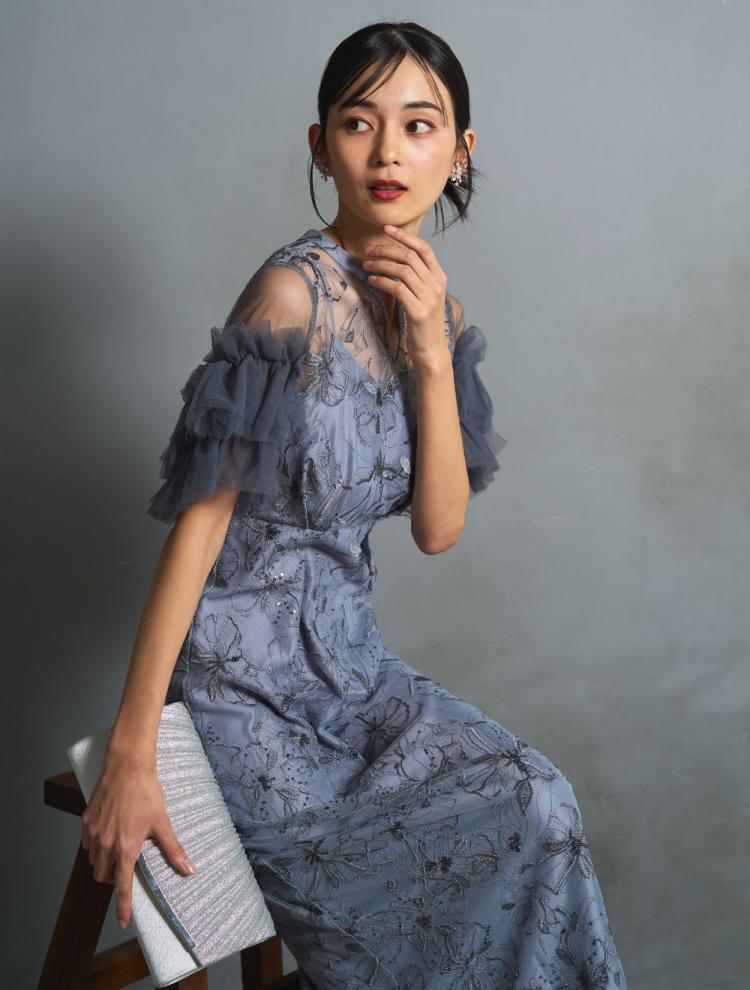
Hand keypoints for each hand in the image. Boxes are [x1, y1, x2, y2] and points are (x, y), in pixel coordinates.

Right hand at [81, 751, 196, 929]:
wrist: (127, 767)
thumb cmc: (146, 793)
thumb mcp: (162, 822)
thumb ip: (173, 850)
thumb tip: (189, 870)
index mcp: (125, 847)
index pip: (122, 886)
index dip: (123, 906)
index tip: (123, 922)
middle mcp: (105, 844)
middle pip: (103, 877)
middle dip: (112, 879)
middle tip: (125, 868)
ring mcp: (93, 833)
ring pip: (93, 861)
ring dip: (103, 863)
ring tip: (118, 850)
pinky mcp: (86, 821)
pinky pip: (87, 844)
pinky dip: (95, 847)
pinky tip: (107, 835)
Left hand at [363, 224, 448, 365]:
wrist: (431, 349)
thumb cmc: (423, 322)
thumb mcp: (424, 296)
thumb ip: (416, 278)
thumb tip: (392, 259)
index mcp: (439, 277)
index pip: (424, 248)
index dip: (405, 236)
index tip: (387, 229)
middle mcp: (436, 285)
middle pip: (409, 256)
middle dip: (386, 249)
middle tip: (368, 250)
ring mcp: (429, 298)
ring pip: (402, 270)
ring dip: (381, 264)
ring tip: (366, 265)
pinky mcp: (418, 311)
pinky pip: (397, 288)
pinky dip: (383, 281)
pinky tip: (372, 280)